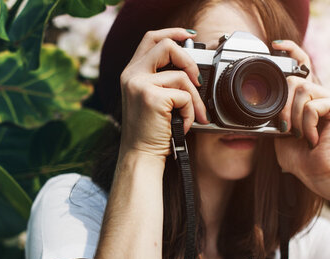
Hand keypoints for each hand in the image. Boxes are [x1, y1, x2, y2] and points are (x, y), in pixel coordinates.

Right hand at [119, 28, 208, 159]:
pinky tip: (181, 124)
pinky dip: (190, 113)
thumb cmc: (149, 132)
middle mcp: (132, 75)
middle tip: (198, 80)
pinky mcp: (152, 97)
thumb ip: (163, 80)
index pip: (151, 38)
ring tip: (189, 117)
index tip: (189, 35)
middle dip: (189, 60)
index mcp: (131, 73)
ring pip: (182, 77)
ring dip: (194, 100)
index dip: (172, 32)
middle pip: (166, 46)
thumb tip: (191, 70)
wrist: (140, 155)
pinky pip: (185, 96)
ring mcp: (140, 84)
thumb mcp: (151, 99)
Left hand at [272, 40, 329, 201]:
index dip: (291, 50)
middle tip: (286, 129)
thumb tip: (266, 99)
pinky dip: (307, 125)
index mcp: (309, 98)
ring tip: (302, 136)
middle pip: (294, 80)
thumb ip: (277, 113)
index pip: (302, 65)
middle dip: (283, 106)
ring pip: (302, 91)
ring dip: (294, 117)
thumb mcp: (281, 132)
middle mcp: (323, 93)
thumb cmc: (301, 158)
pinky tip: (313, 139)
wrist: (318, 175)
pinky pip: (313, 105)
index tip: (275, 45)